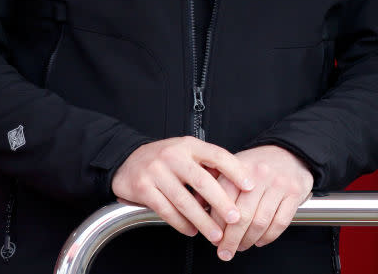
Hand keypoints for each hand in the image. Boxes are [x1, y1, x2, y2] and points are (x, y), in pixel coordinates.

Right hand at [111, 137, 253, 243]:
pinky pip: (166, 210)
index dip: (235, 170)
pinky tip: (192, 230)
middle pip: (202, 181)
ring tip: (215, 234)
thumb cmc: (164, 158)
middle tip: (235, 218)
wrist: (127, 160)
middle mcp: (173, 156)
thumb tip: (235, 182)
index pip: (217, 155)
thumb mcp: (186, 152)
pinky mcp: (143, 188)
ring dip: (202, 220)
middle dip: (221, 202)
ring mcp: (157, 171)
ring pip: (184, 200)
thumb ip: (206, 164)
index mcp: (189, 145)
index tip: (250, 186)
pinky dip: (181, 223)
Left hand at [213, 145, 313, 261]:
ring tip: (242, 246)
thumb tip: (196, 204)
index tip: (214, 238)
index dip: (217, 224)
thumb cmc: (259, 163)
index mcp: (241, 167)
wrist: (290, 151)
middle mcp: (260, 174)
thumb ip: (215, 184)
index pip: (224, 200)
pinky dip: (268, 237)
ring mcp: (279, 184)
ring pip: (261, 222)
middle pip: (242, 216)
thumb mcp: (235, 166)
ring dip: (249, 240)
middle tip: (225, 252)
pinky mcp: (294, 193)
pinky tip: (260, 240)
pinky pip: (280, 222)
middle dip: (231, 240)